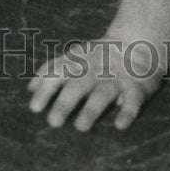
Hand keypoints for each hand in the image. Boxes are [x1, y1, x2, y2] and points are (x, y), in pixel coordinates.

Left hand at [27, 36, 163, 131]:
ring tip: (81, 127)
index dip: (46, 89)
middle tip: (53, 122)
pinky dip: (127, 112)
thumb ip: (52, 71)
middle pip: (78, 85)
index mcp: (79, 62)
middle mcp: (95, 70)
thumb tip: (30, 88)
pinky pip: (133, 101)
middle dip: (65, 102)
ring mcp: (117, 78)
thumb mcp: (75, 57)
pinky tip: (119, 125)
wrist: (139, 43)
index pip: (58, 73)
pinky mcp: (137, 88)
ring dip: (92, 109)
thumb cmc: (99, 57)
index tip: (34, 108)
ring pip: (103, 94)